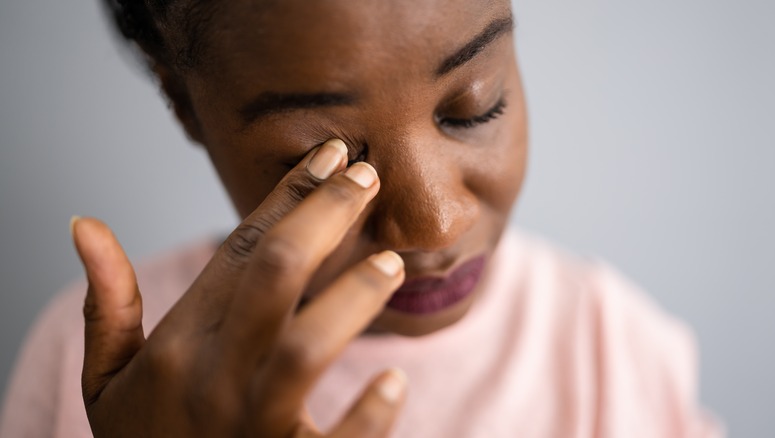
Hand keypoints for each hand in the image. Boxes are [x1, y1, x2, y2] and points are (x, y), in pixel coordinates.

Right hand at [72, 139, 406, 436]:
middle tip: (367, 176)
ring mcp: (250, 427)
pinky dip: (366, 417)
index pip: (239, 252)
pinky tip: (391, 385)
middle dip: (324, 217)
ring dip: (350, 299)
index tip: (329, 156)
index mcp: (177, 345)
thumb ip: (108, 304)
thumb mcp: (106, 379)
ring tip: (390, 265)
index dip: (287, 197)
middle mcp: (212, 378)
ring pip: (305, 347)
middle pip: (274, 275)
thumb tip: (85, 225)